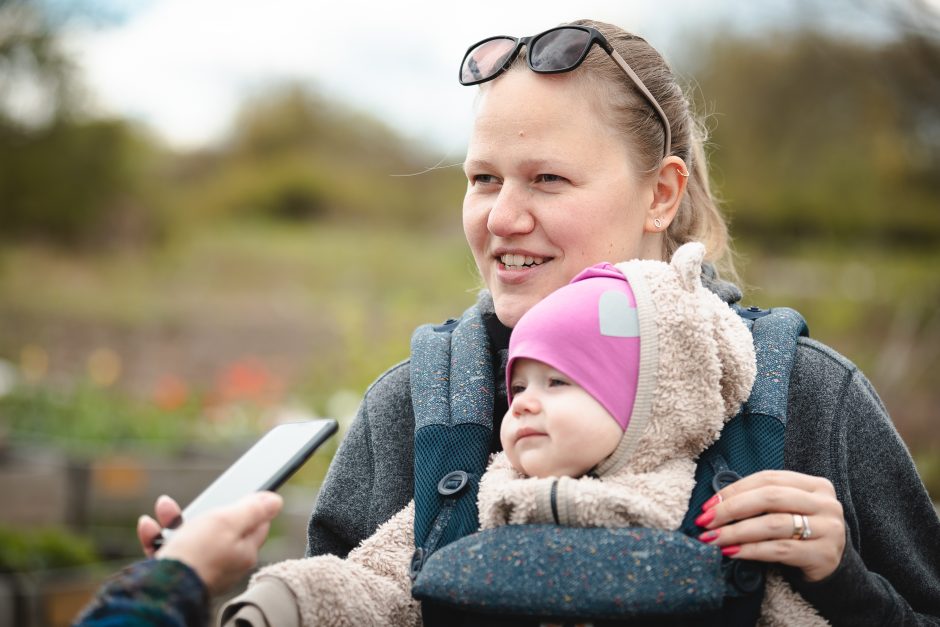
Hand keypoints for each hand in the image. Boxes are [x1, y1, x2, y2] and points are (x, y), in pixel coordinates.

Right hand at [138, 492, 283, 593]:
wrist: (161, 588)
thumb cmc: (198, 555)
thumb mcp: (229, 522)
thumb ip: (253, 510)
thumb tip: (275, 500)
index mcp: (244, 552)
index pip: (256, 524)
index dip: (247, 506)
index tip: (237, 493)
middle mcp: (225, 563)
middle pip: (219, 527)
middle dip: (200, 509)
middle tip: (201, 499)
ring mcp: (202, 568)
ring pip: (190, 536)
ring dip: (174, 519)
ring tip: (164, 507)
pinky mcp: (179, 573)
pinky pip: (170, 549)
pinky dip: (158, 536)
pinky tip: (149, 527)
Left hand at [694, 470, 845, 581]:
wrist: (832, 566)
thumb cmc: (800, 533)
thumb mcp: (787, 510)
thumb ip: (761, 501)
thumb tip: (714, 505)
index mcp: (815, 485)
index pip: (767, 479)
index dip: (734, 490)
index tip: (708, 505)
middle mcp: (826, 503)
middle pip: (769, 498)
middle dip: (731, 509)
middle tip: (705, 521)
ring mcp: (828, 529)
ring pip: (773, 524)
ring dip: (736, 532)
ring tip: (713, 539)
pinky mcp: (824, 554)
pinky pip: (780, 550)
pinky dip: (751, 550)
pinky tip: (732, 552)